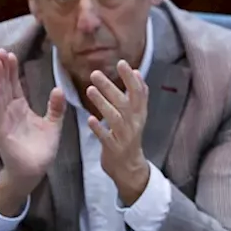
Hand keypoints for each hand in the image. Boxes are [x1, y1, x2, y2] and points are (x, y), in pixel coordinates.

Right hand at [0, 49, 65, 213]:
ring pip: (0, 94)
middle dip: (3, 68)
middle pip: (6, 86)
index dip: (12, 70)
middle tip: (0, 50)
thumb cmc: (41, 150)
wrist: (34, 172)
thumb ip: (55, 107)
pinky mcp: (1, 130)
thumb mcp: (53, 125)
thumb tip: (59, 89)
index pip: (15, 85)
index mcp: (20, 109)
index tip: (10, 53)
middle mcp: (10, 112)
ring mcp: (4, 120)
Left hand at [85, 61, 150, 206]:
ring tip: (90, 90)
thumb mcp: (138, 115)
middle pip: (124, 102)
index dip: (131, 78)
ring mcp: (125, 136)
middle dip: (110, 87)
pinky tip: (90, 120)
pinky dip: (99, 129)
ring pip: (115, 118)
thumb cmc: (130, 136)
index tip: (122, 63)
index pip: (139, 92)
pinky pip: (107, 138)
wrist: (129, 167)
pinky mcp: (114, 149)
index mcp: (140, 113)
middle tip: (95, 73)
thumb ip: (137, 95)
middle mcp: (134, 123)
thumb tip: (137, 72)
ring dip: (103, 103)